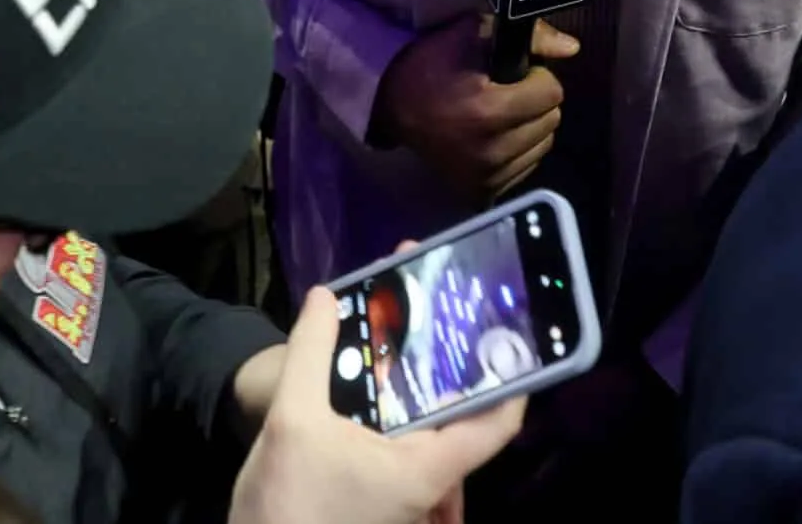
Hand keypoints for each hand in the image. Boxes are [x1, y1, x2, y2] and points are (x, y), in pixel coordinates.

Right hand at [229, 288, 522, 523]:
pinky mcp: (382, 494)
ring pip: (431, 431)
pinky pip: (404, 444)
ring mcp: (405, 493)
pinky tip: (377, 378)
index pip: (498, 424)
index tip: (508, 333)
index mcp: (426, 469)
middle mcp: (427, 484)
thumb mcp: (292, 420)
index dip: (514, 379)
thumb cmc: (287, 503)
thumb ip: (311, 354)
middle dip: (455, 365)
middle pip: (464, 419)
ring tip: (410, 334)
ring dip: (423, 387)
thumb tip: (324, 297)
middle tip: (445, 314)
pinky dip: (399, 409)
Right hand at [372, 14, 577, 199]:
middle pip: (551, 120)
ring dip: (531, 126)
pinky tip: (494, 137)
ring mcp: (486, 177)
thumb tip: (572, 49)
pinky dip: (518, 150)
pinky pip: (526, 168)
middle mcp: (492, 152)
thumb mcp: (472, 35)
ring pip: (544, 145)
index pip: (552, 93)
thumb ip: (529, 37)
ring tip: (501, 115)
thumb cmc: (428, 67)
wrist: (386, 111)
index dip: (537, 76)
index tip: (514, 73)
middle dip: (536, 101)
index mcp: (489, 112)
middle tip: (507, 93)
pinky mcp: (481, 194)